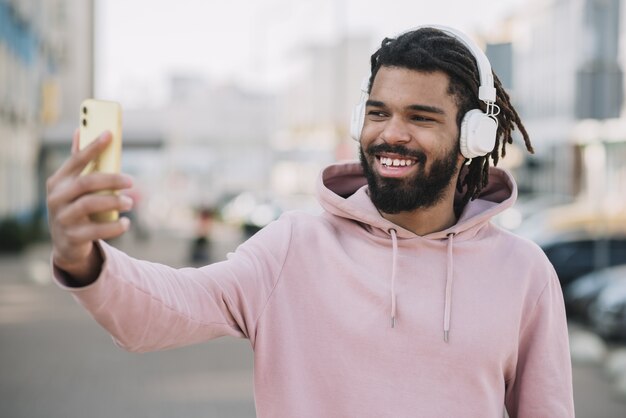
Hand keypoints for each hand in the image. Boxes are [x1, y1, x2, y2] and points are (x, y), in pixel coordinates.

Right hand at [47, 129, 133, 283]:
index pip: (76, 160)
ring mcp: (62, 218)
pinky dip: (114, 226)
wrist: (66, 243)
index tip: (110, 134)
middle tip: (131, 181)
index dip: (93, 146)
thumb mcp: (73, 186)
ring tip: (130, 202)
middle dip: (111, 180)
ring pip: (90, 205)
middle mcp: (56, 198)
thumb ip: (78, 162)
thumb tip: (79, 130)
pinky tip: (126, 223)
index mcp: (58, 181)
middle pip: (86, 183)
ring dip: (114, 202)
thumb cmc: (74, 206)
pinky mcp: (72, 236)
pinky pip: (96, 230)